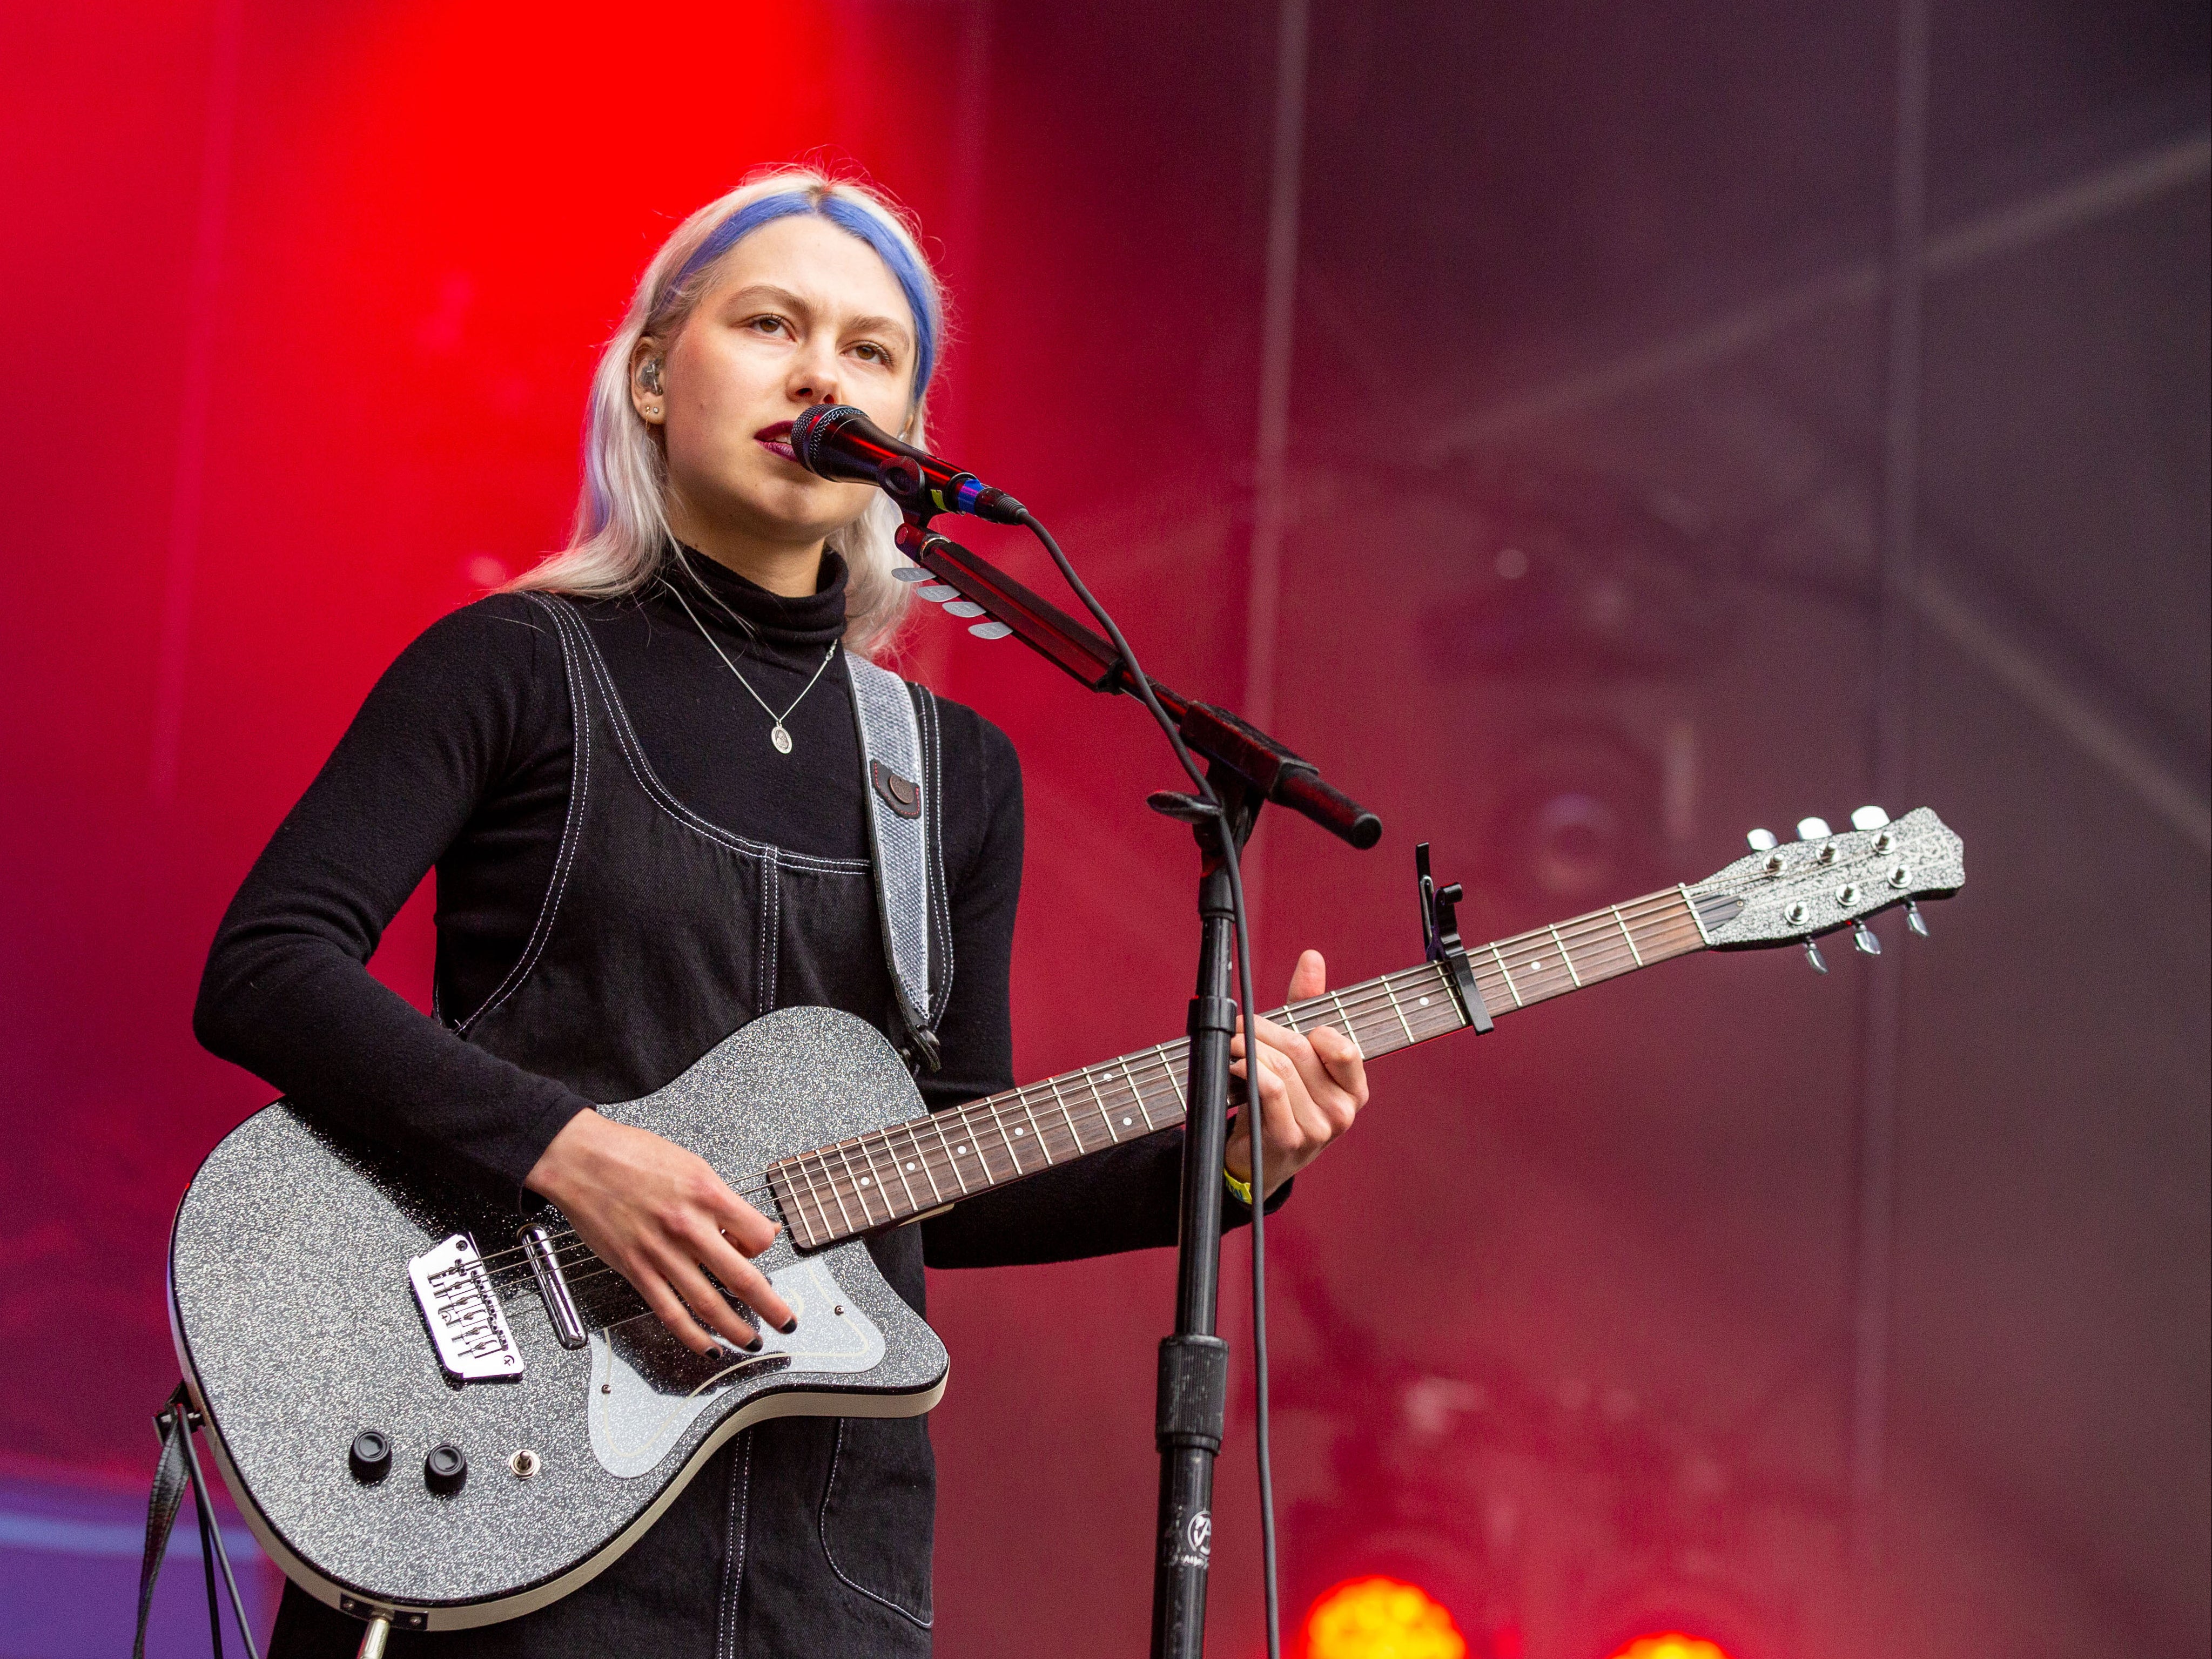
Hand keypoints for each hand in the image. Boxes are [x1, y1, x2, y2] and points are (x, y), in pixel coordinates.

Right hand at [525, 1110, 794, 1354]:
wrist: (580, 1159)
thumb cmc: (633, 1155)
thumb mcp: (693, 1164)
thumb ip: (724, 1200)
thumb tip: (755, 1227)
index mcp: (707, 1194)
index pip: (757, 1235)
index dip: (765, 1247)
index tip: (761, 1250)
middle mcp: (688, 1226)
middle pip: (742, 1278)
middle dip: (771, 1307)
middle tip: (787, 1322)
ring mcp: (661, 1252)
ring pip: (709, 1304)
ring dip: (736, 1329)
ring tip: (753, 1341)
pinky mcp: (636, 1269)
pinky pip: (670, 1312)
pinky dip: (692, 1336)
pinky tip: (708, 1347)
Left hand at [1225, 949, 1369, 1199]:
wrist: (1258, 1159)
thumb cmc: (1282, 1102)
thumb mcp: (1299, 1053)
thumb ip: (1308, 1005)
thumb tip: (1312, 958)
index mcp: (1354, 1088)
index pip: (1340, 1045)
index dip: (1307, 1028)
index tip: (1280, 1023)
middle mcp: (1343, 1111)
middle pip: (1301, 1051)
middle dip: (1265, 1032)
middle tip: (1242, 1025)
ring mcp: (1318, 1129)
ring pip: (1281, 1069)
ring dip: (1250, 1049)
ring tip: (1234, 1043)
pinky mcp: (1289, 1140)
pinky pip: (1269, 1090)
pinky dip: (1248, 1071)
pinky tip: (1236, 1066)